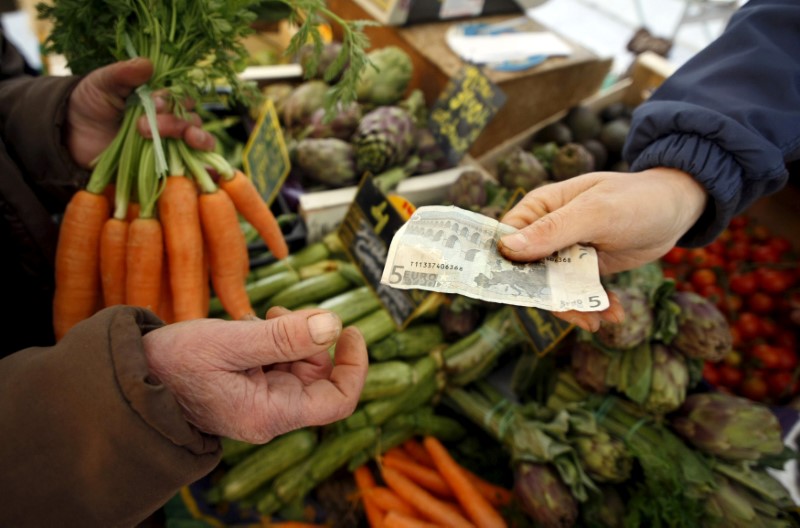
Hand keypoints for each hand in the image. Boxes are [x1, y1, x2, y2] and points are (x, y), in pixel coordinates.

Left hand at [66, 57, 214, 167]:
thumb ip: (123, 74)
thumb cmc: (89, 105)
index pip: (181, 97)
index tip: (155, 102)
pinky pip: (195, 169)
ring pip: (199, 141)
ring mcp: (170, 145)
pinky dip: (206, 169)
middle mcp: (170, 121)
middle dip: (176, 123)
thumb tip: (147, 64)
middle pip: (191, 120)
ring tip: (188, 139)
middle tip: (145, 127)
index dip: (173, 101)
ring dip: (199, 139)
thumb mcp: (101, 83)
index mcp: (160, 99)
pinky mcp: (167, 168)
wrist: (71, 138)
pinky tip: (208, 170)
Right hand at [142, 307, 367, 442]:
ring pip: (295, 363)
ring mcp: (258, 401)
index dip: (353, 365)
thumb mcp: (231, 342)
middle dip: (307, 338)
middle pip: (317, 374)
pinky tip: (244, 327)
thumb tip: (333, 324)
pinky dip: (268, 339)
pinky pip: (273, 361)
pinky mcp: (246, 387)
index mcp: (270, 413)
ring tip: (255, 320)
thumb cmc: (172, 365)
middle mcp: (269, 413)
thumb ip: (284, 336)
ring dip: (285, 335)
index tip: (349, 329)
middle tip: (279, 313)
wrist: (130, 379)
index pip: (338, 400)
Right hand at [498, 168, 706, 330]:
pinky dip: (593, 306)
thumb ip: (552, 231)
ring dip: (574, 307)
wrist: (677, 209)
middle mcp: (544, 231)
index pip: (505, 240)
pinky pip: (578, 293)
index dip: (504, 267)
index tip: (515, 293)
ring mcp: (565, 252)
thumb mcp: (595, 213)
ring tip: (600, 320)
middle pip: (527, 272)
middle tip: (576, 315)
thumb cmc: (636, 199)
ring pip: (552, 289)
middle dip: (547, 297)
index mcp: (538, 209)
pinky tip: (614, 313)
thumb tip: (507, 248)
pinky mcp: (584, 269)